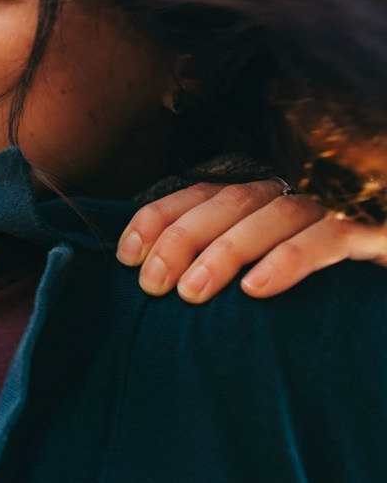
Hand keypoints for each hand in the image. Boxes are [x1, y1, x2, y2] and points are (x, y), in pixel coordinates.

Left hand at [116, 180, 386, 303]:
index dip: (156, 218)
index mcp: (256, 201)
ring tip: (191, 293)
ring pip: (270, 215)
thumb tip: (148, 280)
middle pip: (227, 202)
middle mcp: (288, 197)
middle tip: (152, 284)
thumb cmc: (314, 288)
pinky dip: (288, 261)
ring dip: (224, 252)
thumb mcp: (252, 273)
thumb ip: (210, 267)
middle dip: (180, 239)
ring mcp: (330, 210)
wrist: (381, 290)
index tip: (125, 256)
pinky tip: (256, 290)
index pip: (196, 194)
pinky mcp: (370, 232)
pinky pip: (327, 238)